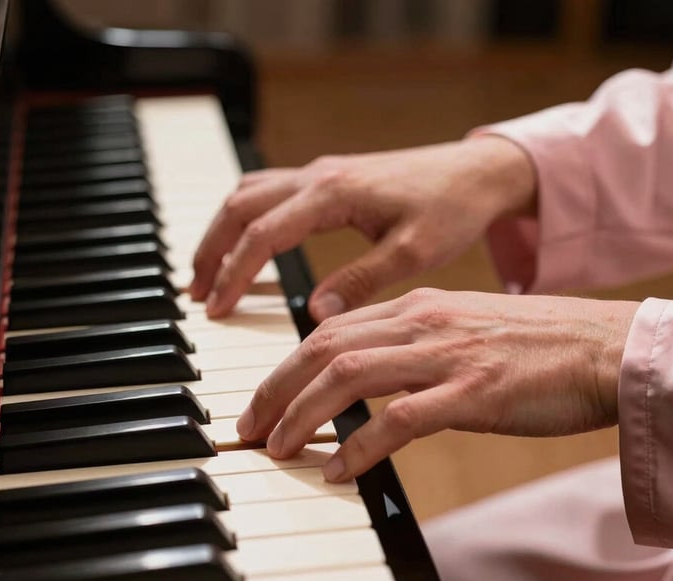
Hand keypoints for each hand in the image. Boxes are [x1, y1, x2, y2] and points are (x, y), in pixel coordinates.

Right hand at [191, 136, 535, 320]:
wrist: (476, 173)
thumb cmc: (451, 209)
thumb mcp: (412, 253)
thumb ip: (360, 281)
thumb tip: (314, 315)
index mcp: (333, 194)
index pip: (263, 234)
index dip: (235, 273)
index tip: (217, 309)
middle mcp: (318, 176)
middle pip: (239, 207)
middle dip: (211, 251)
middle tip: (197, 295)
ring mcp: (320, 173)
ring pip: (247, 194)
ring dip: (221, 232)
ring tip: (207, 274)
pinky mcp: (328, 178)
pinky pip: (268, 190)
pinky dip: (244, 218)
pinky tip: (243, 243)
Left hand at [236, 289, 638, 481]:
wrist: (604, 348)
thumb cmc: (534, 346)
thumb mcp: (460, 331)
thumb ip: (409, 348)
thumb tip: (363, 384)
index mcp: (416, 307)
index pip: (328, 331)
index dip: (284, 368)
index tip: (260, 401)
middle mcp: (422, 323)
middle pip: (323, 350)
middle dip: (273, 391)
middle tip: (246, 429)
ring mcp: (446, 355)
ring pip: (348, 378)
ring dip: (302, 416)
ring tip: (276, 450)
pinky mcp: (474, 393)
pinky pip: (399, 419)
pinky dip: (360, 446)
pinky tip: (339, 471)